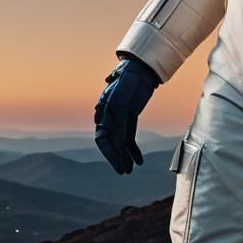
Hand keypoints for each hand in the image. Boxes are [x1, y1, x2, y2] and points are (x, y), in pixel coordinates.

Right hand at [93, 55, 160, 174]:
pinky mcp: (129, 118)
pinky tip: (139, 160)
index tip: (118, 165)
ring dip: (125, 156)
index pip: (102, 138)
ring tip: (131, 169)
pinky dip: (133, 149)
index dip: (109, 153)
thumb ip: (120, 124)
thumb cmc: (127, 84)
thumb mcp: (122, 104)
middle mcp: (109, 117)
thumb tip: (117, 144)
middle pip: (110, 143)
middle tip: (124, 171)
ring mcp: (119, 118)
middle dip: (116, 158)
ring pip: (120, 142)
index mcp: (102, 113)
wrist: (141, 70)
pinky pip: (129, 137)